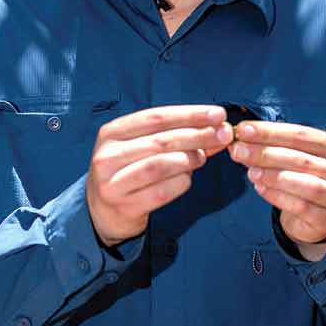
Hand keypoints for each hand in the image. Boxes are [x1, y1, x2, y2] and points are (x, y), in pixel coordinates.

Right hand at [86, 105, 233, 246]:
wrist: (102, 212)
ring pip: (161, 165)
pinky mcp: (125, 206)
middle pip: (161, 141)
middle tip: (223, 134)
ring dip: (189, 159)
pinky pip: (162, 191)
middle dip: (197, 135)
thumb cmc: (129, 171)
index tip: (218, 114)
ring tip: (202, 158)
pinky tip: (188, 178)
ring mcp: (113, 182)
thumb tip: (217, 127)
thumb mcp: (143, 147)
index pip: (156, 117)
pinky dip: (182, 183)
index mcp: (112, 132)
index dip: (190, 114)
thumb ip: (176, 136)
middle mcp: (108, 155)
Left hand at [228, 120, 325, 256]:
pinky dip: (278, 196)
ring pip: (306, 183)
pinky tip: (260, 189)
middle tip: (239, 150)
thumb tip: (240, 136)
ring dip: (274, 176)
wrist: (309, 220)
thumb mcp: (290, 158)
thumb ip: (271, 145)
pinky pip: (302, 206)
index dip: (272, 131)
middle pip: (302, 158)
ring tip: (250, 172)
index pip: (303, 135)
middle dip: (266, 152)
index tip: (244, 129)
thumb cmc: (299, 180)